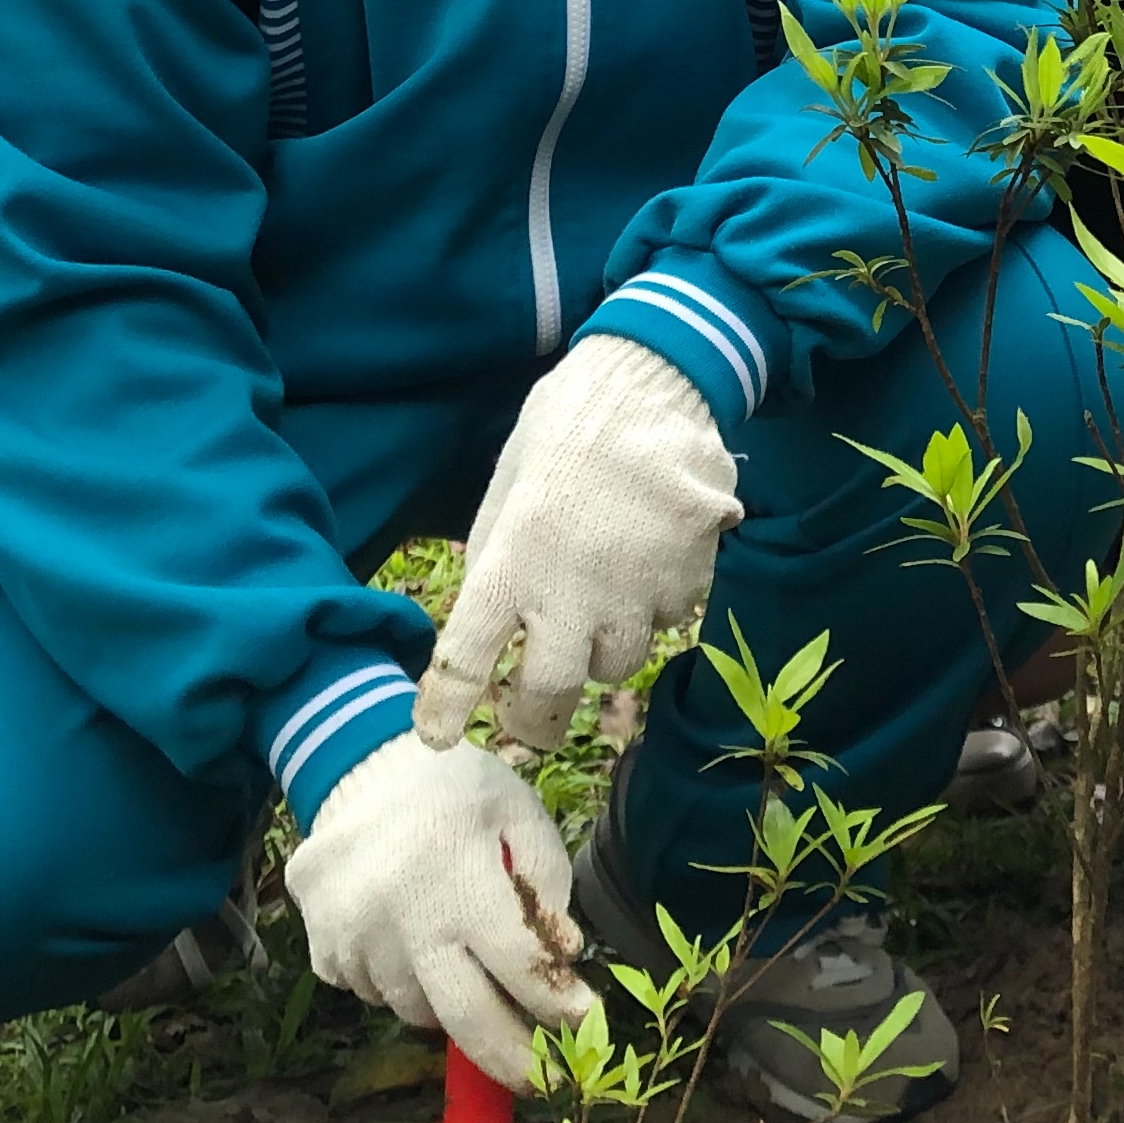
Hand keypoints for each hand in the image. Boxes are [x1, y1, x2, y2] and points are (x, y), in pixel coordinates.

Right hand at [280, 733, 592, 1089]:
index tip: (588, 1026)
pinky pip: (373, 994)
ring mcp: (353, 939)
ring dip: (448, 1003)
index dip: (559, 1005)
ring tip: (459, 957)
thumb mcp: (517, 812)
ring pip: (415, 1010)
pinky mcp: (321, 950)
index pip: (519, 964)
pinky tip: (408, 936)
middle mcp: (401, 916)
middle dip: (511, 1060)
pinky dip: (399, 982)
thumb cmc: (454, 791)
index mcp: (459, 875)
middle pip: (463, 1017)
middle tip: (544, 1079)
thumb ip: (547, 881)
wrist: (358, 768)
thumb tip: (564, 955)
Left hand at [416, 335, 741, 754]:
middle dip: (536, 719)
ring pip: (615, 666)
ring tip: (601, 600)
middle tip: (532, 721)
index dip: (445, 709)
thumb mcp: (508, 486)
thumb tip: (489, 614)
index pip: (464, 660)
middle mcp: (570, 594)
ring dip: (602, 651)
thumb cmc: (566, 427)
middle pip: (548, 694)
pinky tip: (649, 557)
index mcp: (510, 564)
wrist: (655, 386)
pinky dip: (654, 606)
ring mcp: (634, 596)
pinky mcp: (687, 586)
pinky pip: (666, 622)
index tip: (436, 737)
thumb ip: (496, 555)